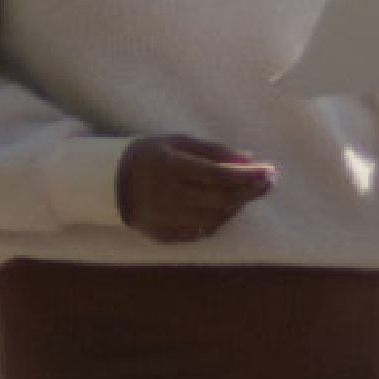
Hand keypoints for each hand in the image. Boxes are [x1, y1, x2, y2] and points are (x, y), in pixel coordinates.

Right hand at [117, 135, 274, 241]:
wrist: (108, 183)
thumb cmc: (149, 156)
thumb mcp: (177, 143)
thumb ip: (213, 151)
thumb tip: (248, 158)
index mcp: (172, 169)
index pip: (220, 175)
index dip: (248, 176)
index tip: (269, 171)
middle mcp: (170, 197)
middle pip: (223, 199)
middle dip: (251, 192)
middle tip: (268, 183)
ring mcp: (167, 219)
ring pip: (216, 218)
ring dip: (237, 206)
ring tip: (246, 193)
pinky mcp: (165, 235)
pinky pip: (202, 231)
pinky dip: (218, 219)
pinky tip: (225, 207)